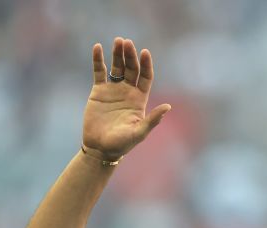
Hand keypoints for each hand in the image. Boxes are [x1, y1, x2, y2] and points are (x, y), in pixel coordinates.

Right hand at [82, 38, 170, 160]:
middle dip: (130, 56)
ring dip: (118, 54)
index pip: (146, 77)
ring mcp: (113, 90)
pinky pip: (99, 71)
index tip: (145, 52)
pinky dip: (98, 60)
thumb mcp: (139, 132)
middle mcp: (128, 92)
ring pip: (117, 67)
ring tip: (118, 41)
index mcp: (140, 99)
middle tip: (127, 42)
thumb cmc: (122, 143)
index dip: (146, 64)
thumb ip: (153, 119)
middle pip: (131, 69)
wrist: (100, 148)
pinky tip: (98, 47)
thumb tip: (168, 107)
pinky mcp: (98, 91)